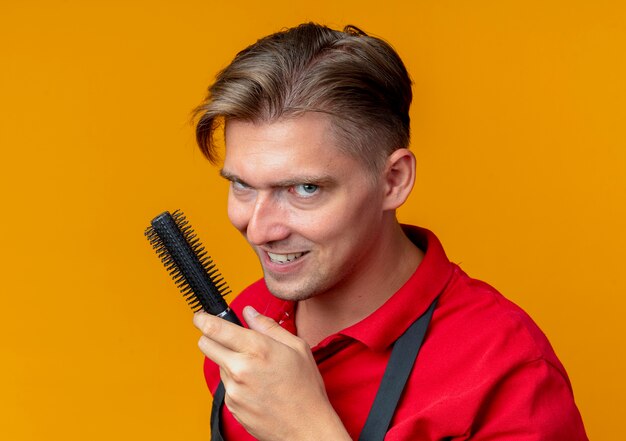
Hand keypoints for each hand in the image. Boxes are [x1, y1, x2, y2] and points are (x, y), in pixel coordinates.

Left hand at [193, 306, 350, 440]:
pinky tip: (257, 386)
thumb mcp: (297, 347)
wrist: (306, 427)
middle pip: (206, 345)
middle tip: (225, 339)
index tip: (201, 317)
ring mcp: (234, 389)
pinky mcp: (232, 406)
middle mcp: (240, 369)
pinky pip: (227, 386)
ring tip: (257, 370)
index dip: (203, 319)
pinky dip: (237, 382)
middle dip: (211, 338)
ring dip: (229, 362)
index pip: (216, 329)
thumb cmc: (305, 388)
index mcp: (257, 349)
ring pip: (219, 366)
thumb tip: (250, 312)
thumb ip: (268, 326)